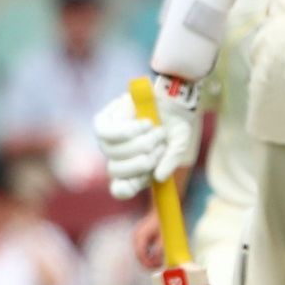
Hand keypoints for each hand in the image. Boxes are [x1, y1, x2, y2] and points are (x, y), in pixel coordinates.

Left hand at [92, 76, 198, 201]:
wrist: (172, 95)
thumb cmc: (175, 123)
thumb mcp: (180, 144)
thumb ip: (171, 160)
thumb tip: (158, 176)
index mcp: (135, 169)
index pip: (120, 188)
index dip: (125, 189)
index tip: (141, 180)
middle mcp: (119, 157)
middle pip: (115, 170)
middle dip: (143, 162)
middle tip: (161, 147)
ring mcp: (109, 140)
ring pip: (111, 152)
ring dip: (139, 144)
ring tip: (156, 130)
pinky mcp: (105, 120)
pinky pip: (105, 132)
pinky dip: (127, 130)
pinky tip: (143, 124)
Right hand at [130, 210, 163, 269]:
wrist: (160, 211)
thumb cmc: (163, 223)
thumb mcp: (163, 237)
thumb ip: (159, 249)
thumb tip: (157, 261)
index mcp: (140, 237)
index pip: (141, 255)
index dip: (148, 263)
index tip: (157, 266)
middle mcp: (135, 237)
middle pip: (138, 256)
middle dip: (148, 263)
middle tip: (159, 266)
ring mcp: (136, 237)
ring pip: (139, 254)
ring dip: (147, 259)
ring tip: (158, 262)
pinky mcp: (138, 237)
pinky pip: (141, 250)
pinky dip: (147, 255)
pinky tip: (155, 256)